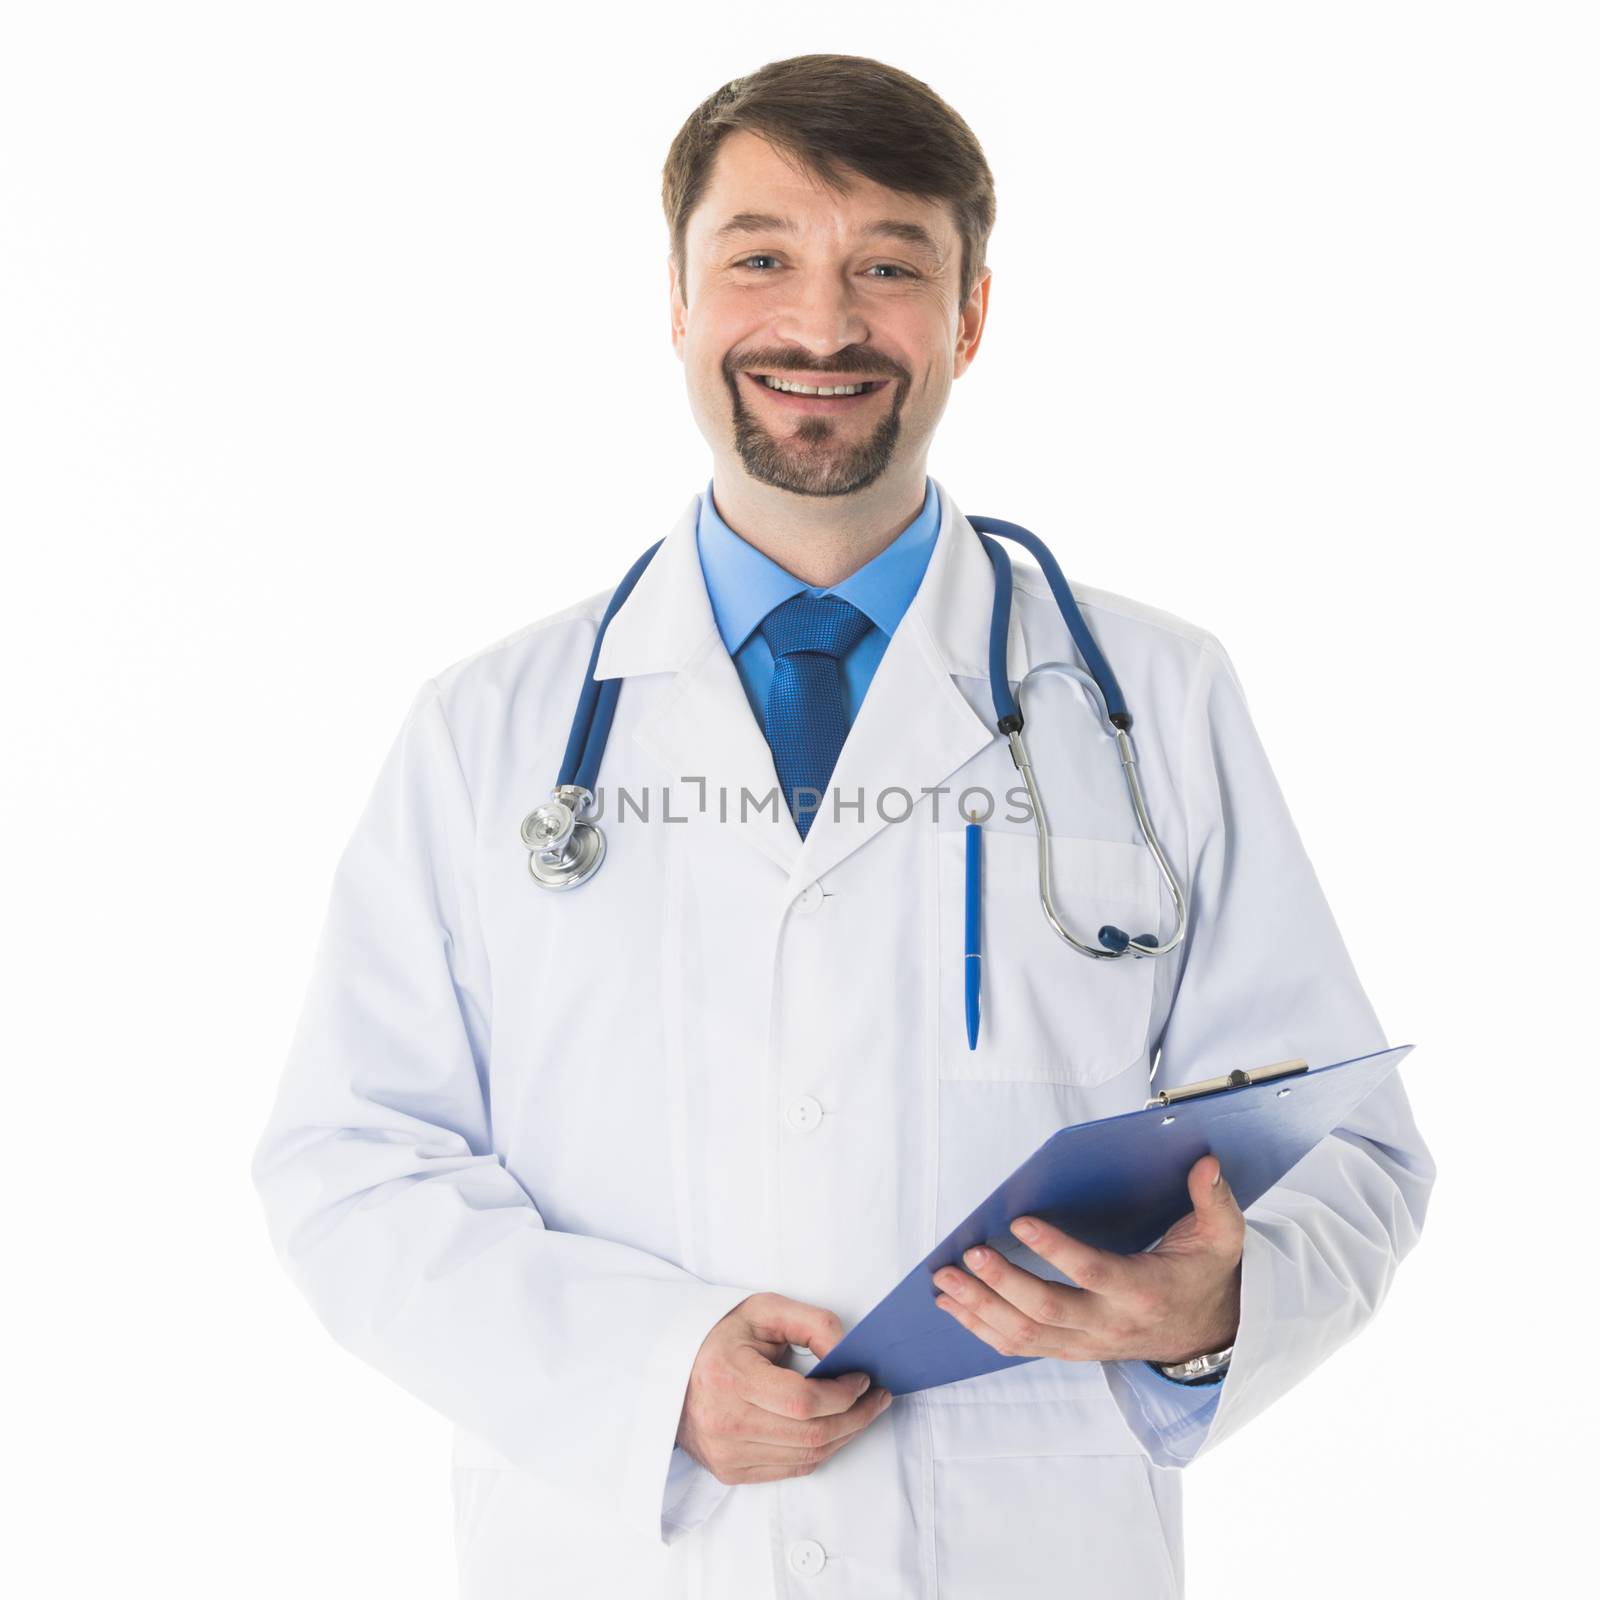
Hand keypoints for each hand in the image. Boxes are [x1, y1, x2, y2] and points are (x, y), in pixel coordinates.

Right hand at [676, 1292, 893, 1485]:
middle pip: (811, 1435)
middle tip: (876, 1399)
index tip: (862, 1379)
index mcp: (729, 1377)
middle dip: (855, 1418)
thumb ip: (811, 1323)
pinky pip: (791, 1469)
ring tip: (861, 1412)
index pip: (803, 1402)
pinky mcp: (730, 1471)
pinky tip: (832, 1429)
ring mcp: (726, 1453)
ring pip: (806, 1457)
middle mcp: (725, 1422)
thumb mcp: (764, 1310)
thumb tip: (847, 1353)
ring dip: (844, 1436)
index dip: (842, 1395)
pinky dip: (819, 1450)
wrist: (673, 1371)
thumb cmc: (722, 1336)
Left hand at [932, 1154, 1243, 1365]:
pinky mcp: (1071, 1349)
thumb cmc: (1203, 1275)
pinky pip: (1021, 1347)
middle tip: (967, 1255)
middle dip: (1001, 1284)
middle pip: (1047, 1310)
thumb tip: (1206, 1163)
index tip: (1020, 1221)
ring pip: (1025, 1335)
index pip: (1092, 1272)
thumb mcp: (1221, 1237)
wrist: (1206, 1334)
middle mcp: (1110, 1323)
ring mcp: (1087, 1343)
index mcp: (1143, 1290)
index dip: (1055, 1250)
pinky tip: (955, 1306)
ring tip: (944, 1281)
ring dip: (979, 1309)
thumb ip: (1213, 1200)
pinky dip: (983, 1328)